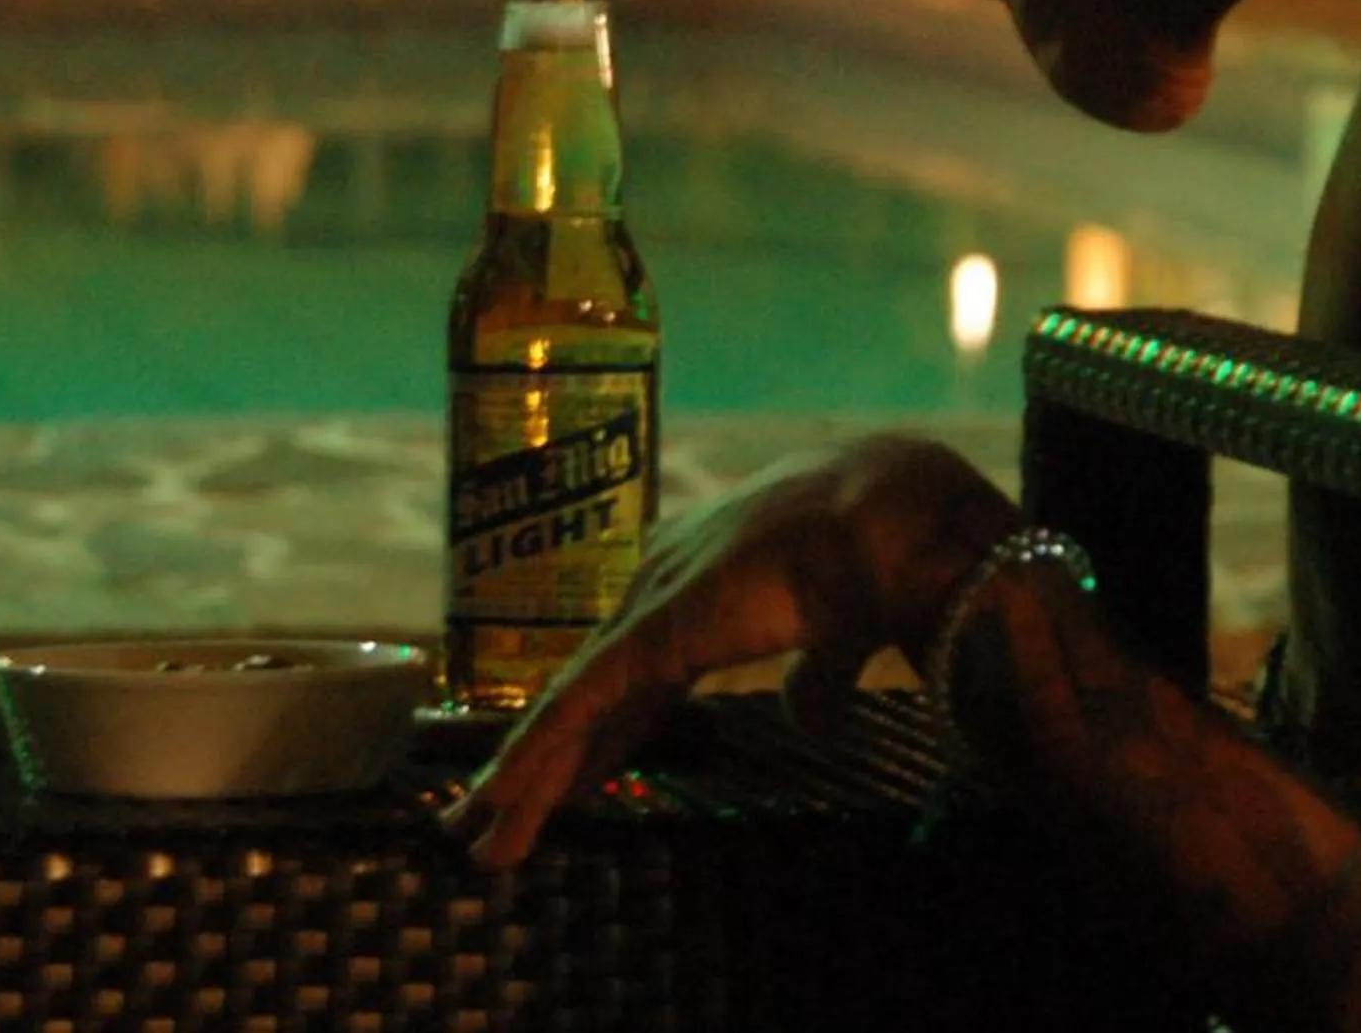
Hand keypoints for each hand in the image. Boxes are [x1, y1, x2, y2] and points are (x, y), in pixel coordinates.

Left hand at [441, 434, 1019, 868]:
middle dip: (542, 765)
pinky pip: (575, 707)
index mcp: (701, 590)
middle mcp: (658, 594)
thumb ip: (814, 682)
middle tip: (487, 819)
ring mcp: (647, 612)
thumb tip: (809, 731)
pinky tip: (499, 799)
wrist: (887, 522)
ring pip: (568, 711)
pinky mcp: (647, 637)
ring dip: (522, 779)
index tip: (572, 783)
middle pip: (586, 700)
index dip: (598, 736)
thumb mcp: (835, 639)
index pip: (631, 680)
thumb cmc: (873, 561)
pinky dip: (534, 756)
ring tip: (474, 837)